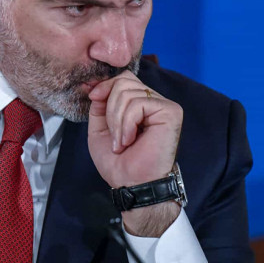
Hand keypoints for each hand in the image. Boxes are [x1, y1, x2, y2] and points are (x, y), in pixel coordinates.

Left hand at [87, 71, 182, 235]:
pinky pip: (137, 104)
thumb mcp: (99, 128)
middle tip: (114, 136)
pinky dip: (126, 124)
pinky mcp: (171, 112)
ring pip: (127, 92)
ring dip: (116, 121)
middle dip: (109, 109)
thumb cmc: (119, 162)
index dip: (105, 85)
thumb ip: (99, 104)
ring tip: (122, 142)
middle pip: (123, 81)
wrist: (132, 184)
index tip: (93, 97)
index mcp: (139, 102)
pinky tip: (130, 140)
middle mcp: (153, 100)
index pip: (122, 78)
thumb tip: (97, 86)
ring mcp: (164, 105)